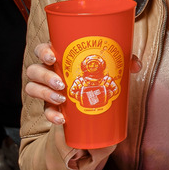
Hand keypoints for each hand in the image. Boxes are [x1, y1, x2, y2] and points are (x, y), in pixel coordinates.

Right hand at [24, 43, 142, 125]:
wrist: (95, 104)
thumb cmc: (98, 75)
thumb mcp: (112, 66)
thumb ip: (124, 62)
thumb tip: (135, 66)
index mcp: (59, 57)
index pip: (42, 50)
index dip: (43, 52)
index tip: (53, 57)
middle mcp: (48, 72)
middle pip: (34, 70)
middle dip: (44, 76)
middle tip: (60, 83)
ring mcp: (47, 90)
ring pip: (32, 89)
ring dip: (44, 94)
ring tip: (61, 99)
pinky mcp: (50, 107)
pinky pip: (44, 111)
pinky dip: (51, 115)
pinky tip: (61, 119)